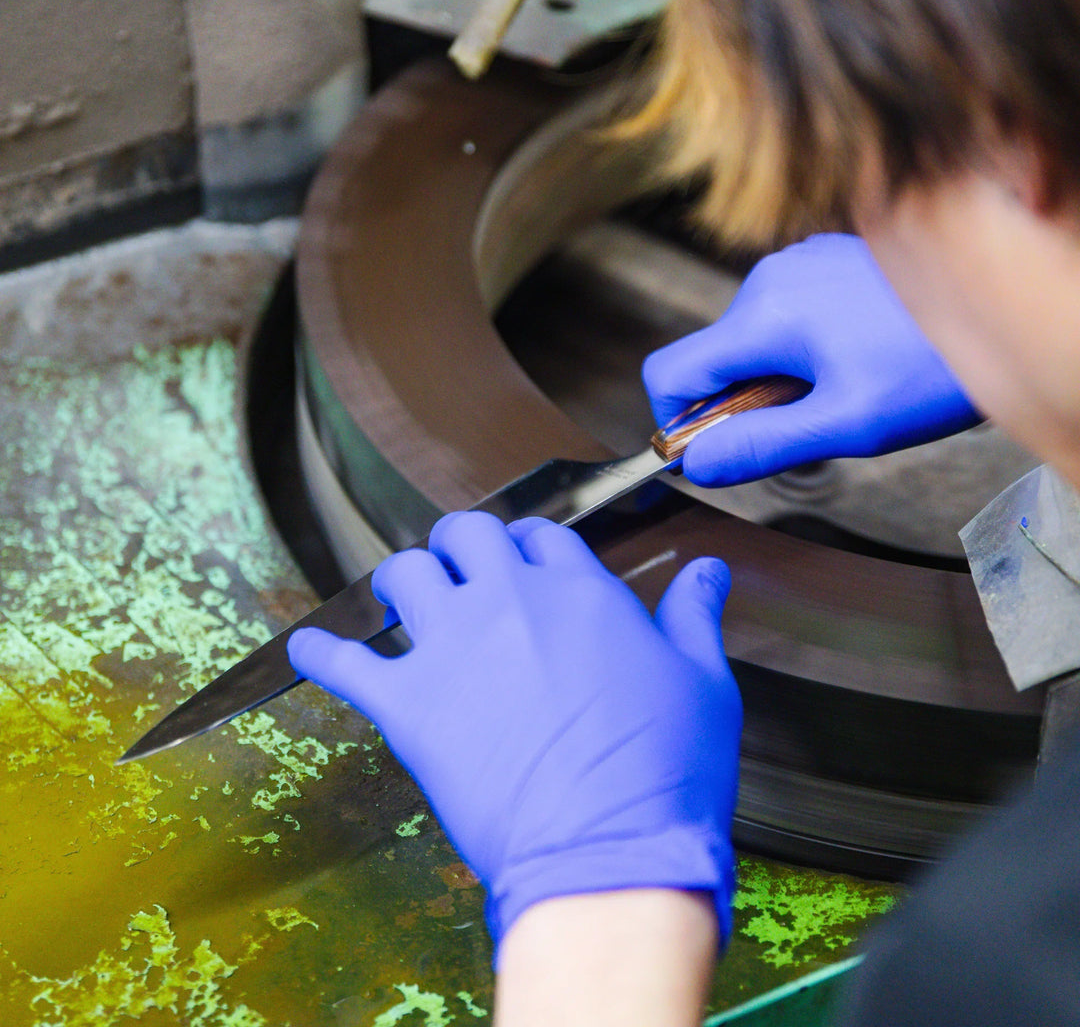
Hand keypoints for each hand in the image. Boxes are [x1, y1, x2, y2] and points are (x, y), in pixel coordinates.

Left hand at [287, 512, 741, 952]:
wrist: (610, 855)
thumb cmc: (666, 775)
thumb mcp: (704, 684)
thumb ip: (694, 616)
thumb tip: (708, 571)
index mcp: (580, 593)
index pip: (539, 535)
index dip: (528, 543)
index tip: (523, 561)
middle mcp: (511, 602)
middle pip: (465, 534)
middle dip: (461, 545)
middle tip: (459, 571)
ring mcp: (455, 649)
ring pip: (404, 574)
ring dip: (402, 581)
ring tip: (402, 599)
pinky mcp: (410, 707)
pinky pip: (346, 664)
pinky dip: (322, 654)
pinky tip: (308, 649)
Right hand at [643, 233, 981, 485]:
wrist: (1008, 306)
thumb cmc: (936, 367)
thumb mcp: (846, 424)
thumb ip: (762, 445)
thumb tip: (697, 464)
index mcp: (764, 316)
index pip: (669, 373)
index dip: (674, 423)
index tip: (711, 452)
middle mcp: (770, 279)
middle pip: (712, 360)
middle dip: (739, 405)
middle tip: (805, 430)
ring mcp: (799, 265)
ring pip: (748, 341)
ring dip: (773, 380)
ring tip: (840, 394)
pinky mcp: (824, 263)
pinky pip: (781, 317)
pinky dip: (797, 352)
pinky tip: (852, 363)